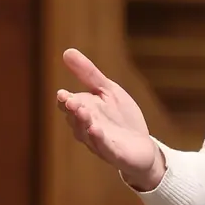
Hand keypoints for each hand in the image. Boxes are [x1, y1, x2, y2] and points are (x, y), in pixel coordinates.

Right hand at [56, 48, 164, 190]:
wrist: (142, 146)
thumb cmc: (122, 117)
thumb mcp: (108, 90)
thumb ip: (88, 74)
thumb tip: (66, 51)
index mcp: (84, 112)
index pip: (69, 106)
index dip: (65, 101)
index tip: (62, 94)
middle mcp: (87, 128)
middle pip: (76, 119)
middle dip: (73, 110)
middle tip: (70, 100)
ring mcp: (100, 142)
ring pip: (86, 133)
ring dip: (83, 122)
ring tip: (82, 110)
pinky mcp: (114, 153)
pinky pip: (104, 147)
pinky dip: (98, 139)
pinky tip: (95, 129)